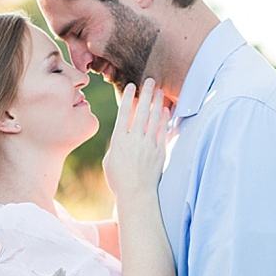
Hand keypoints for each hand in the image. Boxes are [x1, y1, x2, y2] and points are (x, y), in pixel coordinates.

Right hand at [103, 77, 167, 201]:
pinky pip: (163, 131)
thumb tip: (122, 135)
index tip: (131, 86)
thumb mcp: (110, 159)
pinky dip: (164, 119)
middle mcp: (134, 139)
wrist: (136, 194)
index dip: (128, 98)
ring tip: (159, 91)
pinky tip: (165, 110)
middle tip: (150, 81)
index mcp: (119, 140)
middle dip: (146, 94)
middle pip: (141, 111)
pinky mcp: (160, 151)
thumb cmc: (119, 179)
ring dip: (157, 103)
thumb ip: (117, 144)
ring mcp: (149, 145)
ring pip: (154, 119)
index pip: (124, 113)